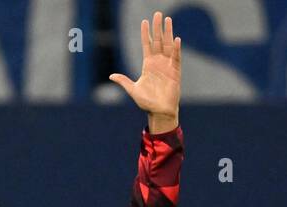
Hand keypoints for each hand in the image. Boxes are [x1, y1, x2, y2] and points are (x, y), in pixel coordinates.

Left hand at [109, 11, 181, 132]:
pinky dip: (176, 49)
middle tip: (158, 14)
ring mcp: (167, 66)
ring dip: (168, 33)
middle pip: (158, 41)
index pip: (146, 45)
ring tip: (168, 20)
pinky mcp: (175, 72)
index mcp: (148, 65)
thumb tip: (111, 76)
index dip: (145, 33)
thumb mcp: (133, 90)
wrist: (159, 112)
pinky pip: (176, 58)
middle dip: (157, 28)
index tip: (144, 21)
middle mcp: (158, 62)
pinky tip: (176, 40)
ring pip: (168, 45)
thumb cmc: (147, 102)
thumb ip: (123, 81)